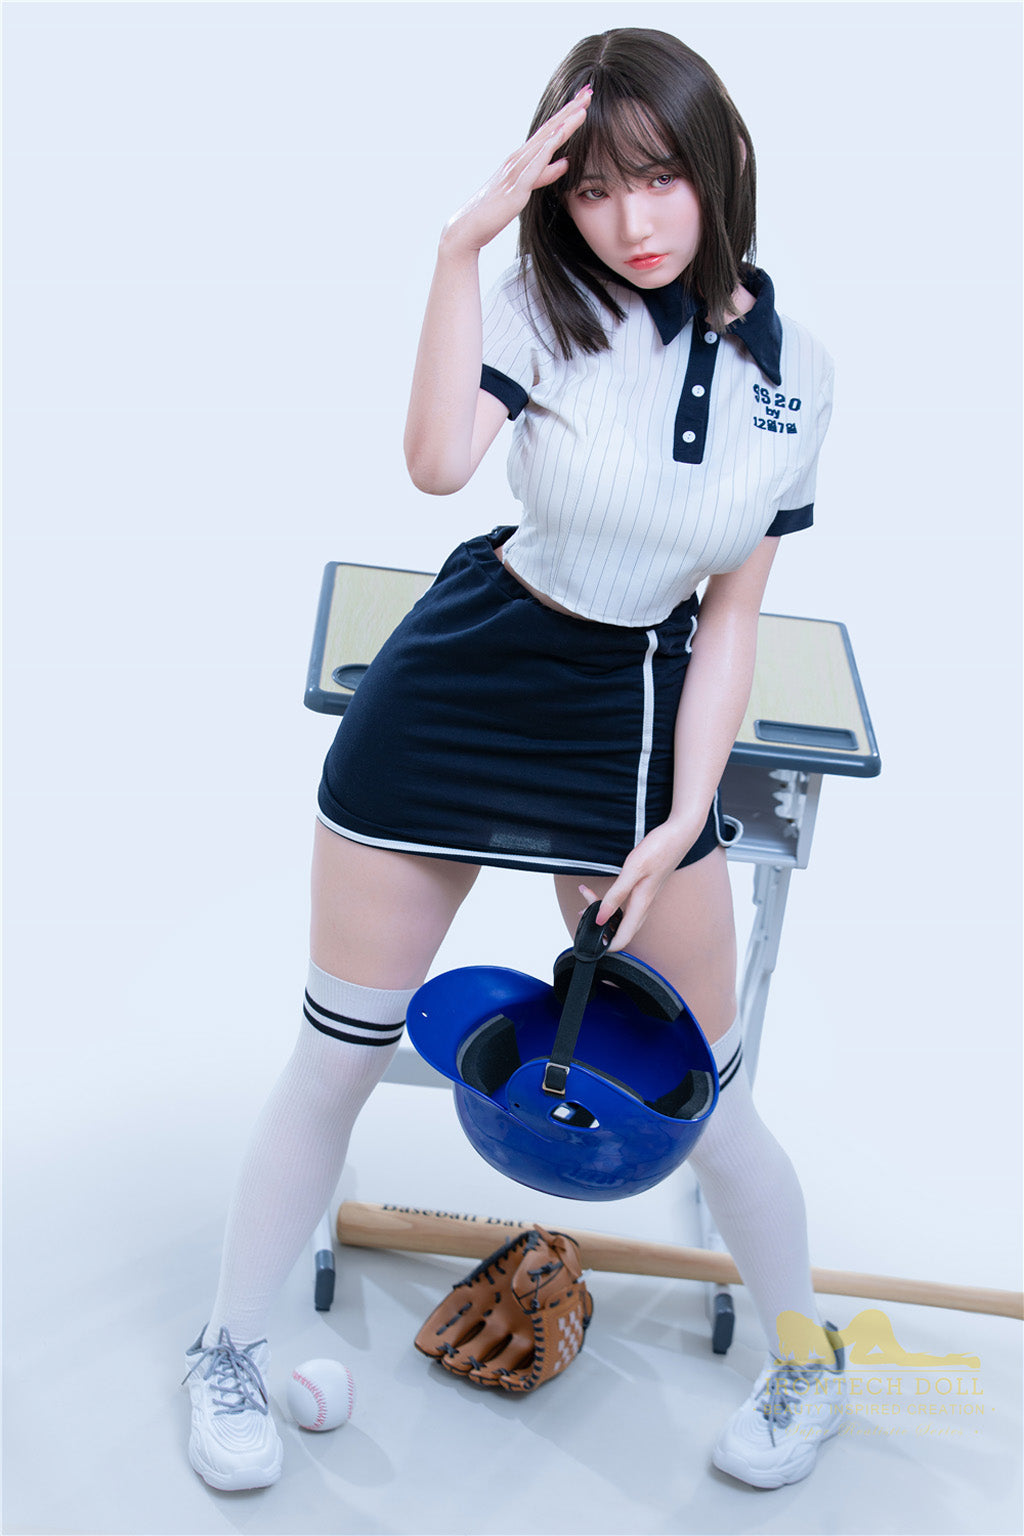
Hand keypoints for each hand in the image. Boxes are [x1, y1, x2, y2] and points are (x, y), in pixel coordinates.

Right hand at [441, 88, 590, 256]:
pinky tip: (561, 134)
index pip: (549, 132)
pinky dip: (549, 147)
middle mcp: (518, 158)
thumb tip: (566, 162)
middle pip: (549, 129)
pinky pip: (535, 164)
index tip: (584, 100)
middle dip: (570, 110)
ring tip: (583, 107)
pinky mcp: (516, 187)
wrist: (468, 227)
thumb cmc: (495, 209)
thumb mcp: (526, 188)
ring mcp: (516, 170)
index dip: (567, 115)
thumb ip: (546, 173)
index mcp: (521, 159)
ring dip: (564, 123)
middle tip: (588, 91)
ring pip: (545, 142)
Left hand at [579, 819, 704, 952]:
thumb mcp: (634, 870)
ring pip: (622, 917)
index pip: (622, 939)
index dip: (605, 945)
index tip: (588, 934)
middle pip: (620, 930)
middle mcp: (644, 905)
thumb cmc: (660, 849)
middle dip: (599, 926)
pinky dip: (609, 902)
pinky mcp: (644, 889)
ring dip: (603, 912)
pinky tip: (603, 892)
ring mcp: (645, 897)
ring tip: (586, 897)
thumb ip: (616, 895)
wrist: (680, 834)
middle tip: (583, 910)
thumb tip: (601, 918)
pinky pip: (625, 905)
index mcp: (642, 904)